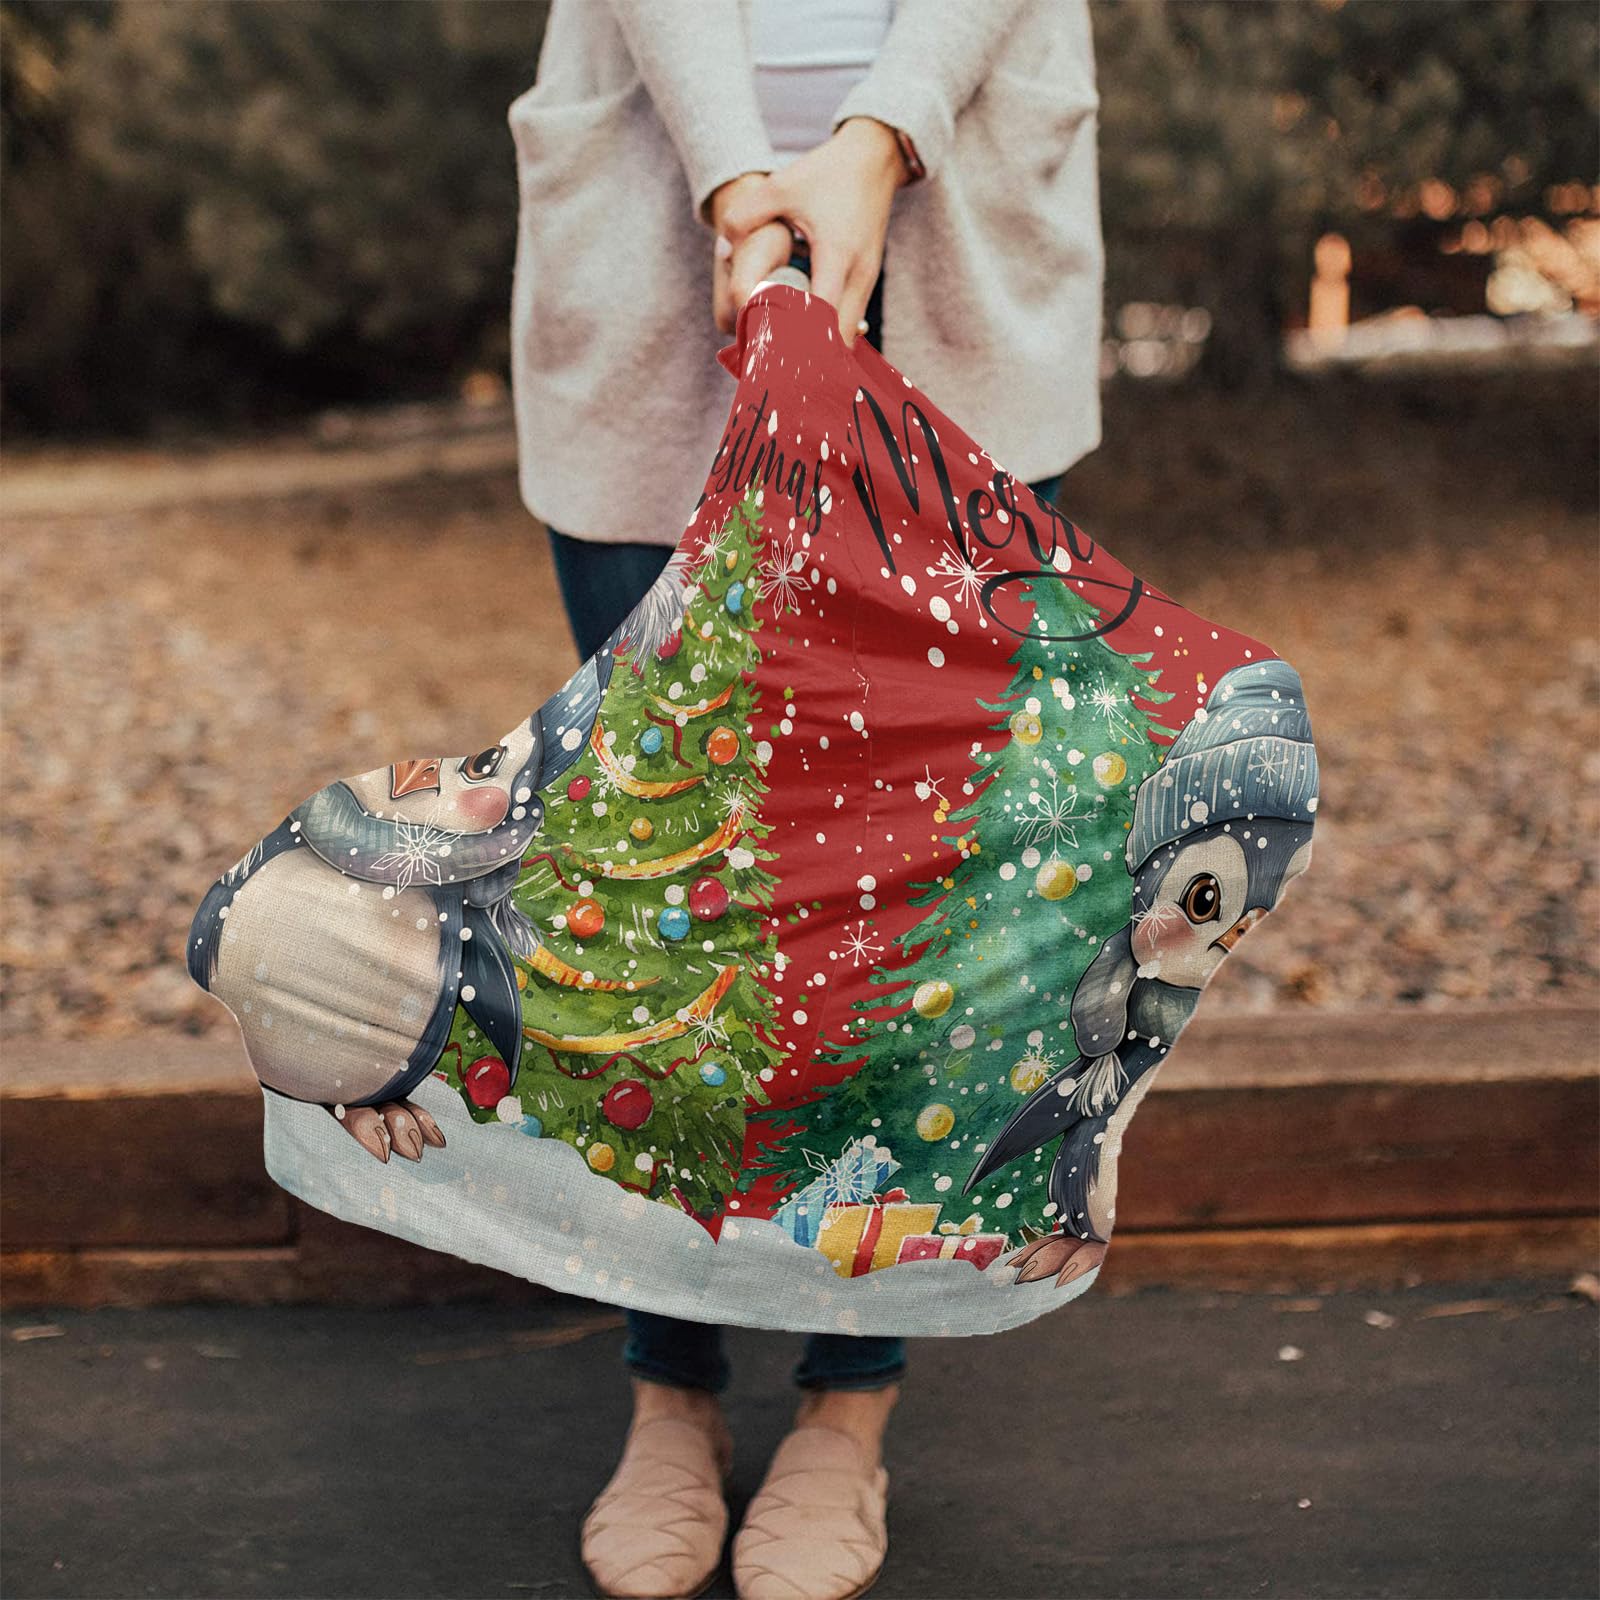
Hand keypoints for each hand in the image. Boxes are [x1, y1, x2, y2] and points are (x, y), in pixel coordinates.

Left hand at [715, 119, 906, 345]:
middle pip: (839, 340)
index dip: (798, 342)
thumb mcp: (781, 186)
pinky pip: (850, 321)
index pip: (822, 318)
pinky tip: (803, 337)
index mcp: (836, 255)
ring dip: (821, 349)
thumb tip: (722, 250)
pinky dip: (829, 334)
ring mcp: (868, 280)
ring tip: (787, 358)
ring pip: (847, 335)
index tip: (773, 356)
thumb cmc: (827, 173)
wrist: (874, 158)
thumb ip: (745, 216)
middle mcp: (858, 275)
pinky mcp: (867, 280)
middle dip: (811, 358)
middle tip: (777, 367)